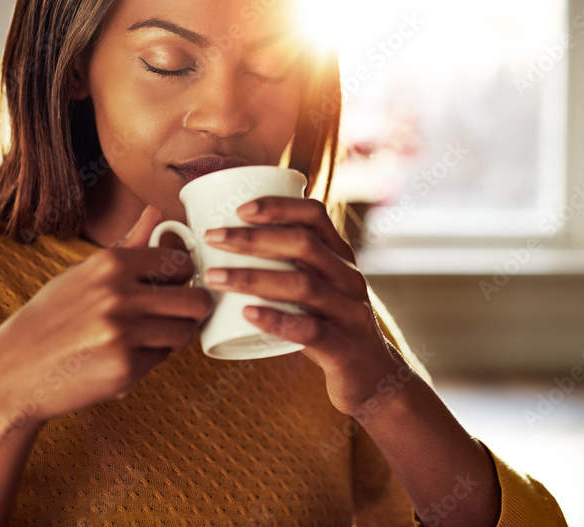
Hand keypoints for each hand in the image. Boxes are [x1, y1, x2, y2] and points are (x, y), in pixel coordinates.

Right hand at [0, 205, 211, 441]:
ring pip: (184, 333)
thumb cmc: (52, 318)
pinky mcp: (125, 369)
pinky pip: (162, 360)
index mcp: (111, 264)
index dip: (184, 279)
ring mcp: (123, 333)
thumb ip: (129, 245)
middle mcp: (118, 294)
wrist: (14, 370)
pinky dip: (149, 361)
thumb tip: (156, 210)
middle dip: (192, 310)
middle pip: (197, 301)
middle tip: (174, 316)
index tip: (173, 288)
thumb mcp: (84, 274)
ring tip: (146, 338)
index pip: (182, 265)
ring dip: (172, 338)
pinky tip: (122, 357)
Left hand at [200, 197, 402, 415]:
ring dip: (253, 278)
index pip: (314, 215)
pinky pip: (311, 329)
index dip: (278, 206)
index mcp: (339, 257)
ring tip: (214, 277)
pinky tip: (247, 314)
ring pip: (303, 285)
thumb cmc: (327, 326)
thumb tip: (218, 249)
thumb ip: (283, 267)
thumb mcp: (314, 290)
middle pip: (304, 245)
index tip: (239, 210)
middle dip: (253, 238)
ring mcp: (350, 312)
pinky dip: (277, 320)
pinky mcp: (345, 347)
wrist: (371, 377)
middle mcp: (348, 278)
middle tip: (212, 238)